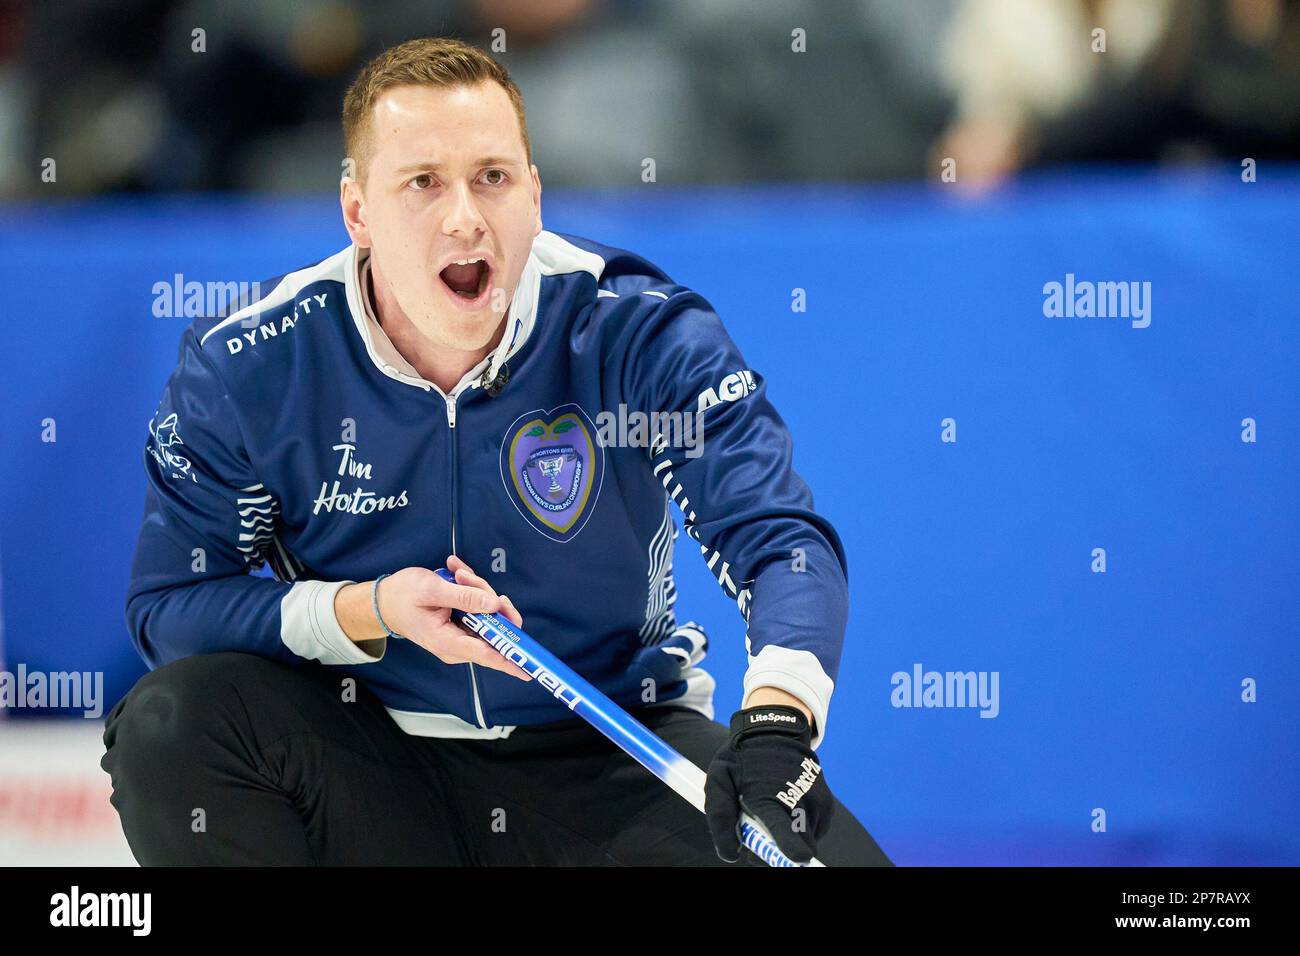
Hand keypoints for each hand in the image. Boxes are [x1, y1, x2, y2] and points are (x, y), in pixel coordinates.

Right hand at [337, 555, 530, 680]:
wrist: (384, 601)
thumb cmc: (402, 596)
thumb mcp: (432, 589)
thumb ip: (464, 596)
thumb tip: (494, 604)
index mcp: (448, 642)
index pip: (488, 654)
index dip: (511, 660)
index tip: (530, 669)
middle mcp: (458, 644)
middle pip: (493, 626)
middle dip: (487, 596)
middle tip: (464, 576)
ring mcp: (461, 636)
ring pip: (489, 613)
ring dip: (476, 587)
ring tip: (455, 572)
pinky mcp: (463, 625)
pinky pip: (480, 608)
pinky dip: (471, 588)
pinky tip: (456, 572)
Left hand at [704, 704, 833, 863]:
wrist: (775, 730)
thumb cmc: (743, 758)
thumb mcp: (718, 780)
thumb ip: (720, 818)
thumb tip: (730, 854)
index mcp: (770, 797)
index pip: (786, 830)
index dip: (792, 849)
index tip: (798, 858)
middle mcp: (801, 801)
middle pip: (799, 847)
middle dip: (778, 851)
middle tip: (758, 833)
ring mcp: (818, 803)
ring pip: (806, 841)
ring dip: (788, 837)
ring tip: (771, 810)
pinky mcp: (827, 805)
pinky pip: (814, 831)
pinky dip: (799, 827)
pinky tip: (786, 806)